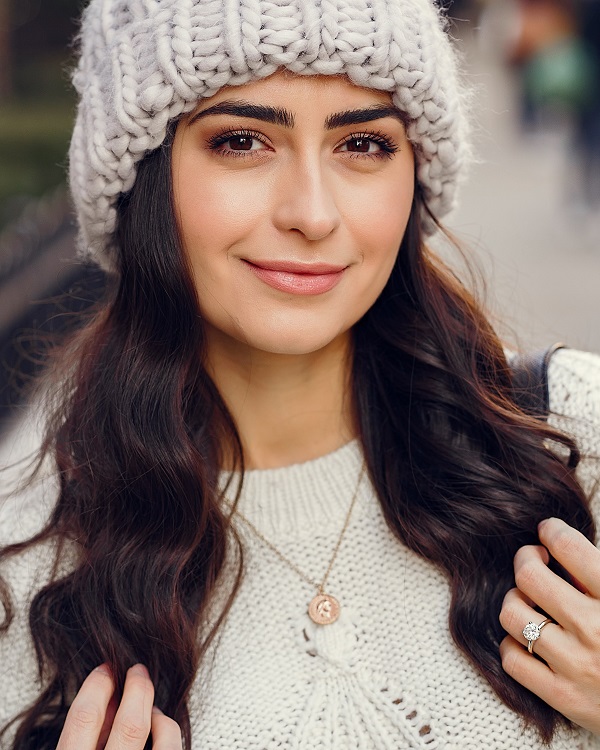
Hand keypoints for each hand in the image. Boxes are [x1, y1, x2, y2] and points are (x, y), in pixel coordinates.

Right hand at [57, 663, 181, 748]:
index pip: (84, 718)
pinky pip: (173, 749)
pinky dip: (168, 730)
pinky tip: (160, 727)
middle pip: (130, 724)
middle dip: (137, 688)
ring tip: (148, 706)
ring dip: (157, 712)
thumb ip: (85, 737)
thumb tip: (106, 698)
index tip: (106, 669)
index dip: (96, 685)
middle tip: (137, 669)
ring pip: (162, 737)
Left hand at [500, 517, 599, 733]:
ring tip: (530, 601)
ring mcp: (576, 666)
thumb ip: (599, 577)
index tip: (548, 531)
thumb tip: (560, 551)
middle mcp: (593, 629)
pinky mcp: (564, 698)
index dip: (552, 530)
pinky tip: (528, 639)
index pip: (568, 547)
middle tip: (534, 559)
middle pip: (529, 576)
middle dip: (526, 559)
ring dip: (516, 600)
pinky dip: (512, 645)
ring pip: (512, 614)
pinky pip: (512, 660)